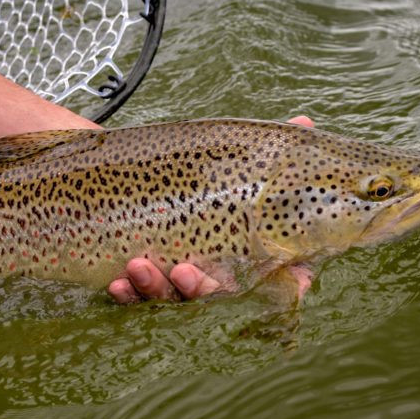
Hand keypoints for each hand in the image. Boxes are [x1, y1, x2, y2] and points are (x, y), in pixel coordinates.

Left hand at [108, 115, 314, 303]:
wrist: (118, 164)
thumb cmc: (187, 167)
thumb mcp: (224, 155)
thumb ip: (263, 149)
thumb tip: (304, 121)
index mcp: (243, 246)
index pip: (277, 277)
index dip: (290, 285)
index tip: (293, 284)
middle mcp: (212, 268)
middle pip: (216, 293)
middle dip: (201, 288)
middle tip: (184, 270)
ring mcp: (173, 275)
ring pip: (170, 297)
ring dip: (156, 288)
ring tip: (138, 265)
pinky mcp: (135, 277)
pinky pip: (132, 296)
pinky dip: (126, 293)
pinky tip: (115, 283)